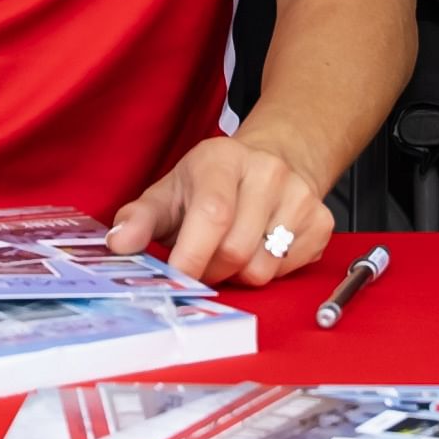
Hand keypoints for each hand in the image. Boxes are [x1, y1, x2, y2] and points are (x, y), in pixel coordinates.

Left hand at [110, 131, 334, 284]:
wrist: (273, 162)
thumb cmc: (211, 185)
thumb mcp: (170, 193)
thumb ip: (139, 219)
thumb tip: (117, 244)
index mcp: (222, 160)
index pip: (212, 214)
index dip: (191, 256)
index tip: (175, 278)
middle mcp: (267, 172)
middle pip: (236, 251)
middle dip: (211, 270)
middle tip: (201, 263)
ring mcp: (300, 196)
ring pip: (262, 268)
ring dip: (238, 275)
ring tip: (229, 254)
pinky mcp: (321, 221)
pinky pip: (287, 271)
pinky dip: (266, 272)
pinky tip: (258, 250)